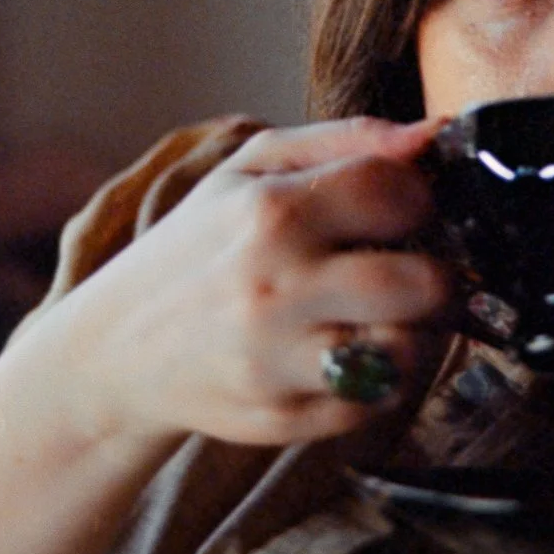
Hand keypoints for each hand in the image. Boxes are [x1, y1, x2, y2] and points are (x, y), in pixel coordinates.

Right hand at [0, 116, 454, 449]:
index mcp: (270, 210)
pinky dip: (374, 383)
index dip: (420, 202)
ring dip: (413, 334)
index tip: (405, 215)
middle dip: (437, 278)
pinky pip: (373, 403)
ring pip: (409, 352)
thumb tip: (432, 134)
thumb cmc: (198, 248)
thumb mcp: (250, 171)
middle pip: (425, 285)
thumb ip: (346, 140)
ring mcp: (277, 360)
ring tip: (383, 318)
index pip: (400, 194)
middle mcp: (275, 286)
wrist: (116, 350)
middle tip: (416, 274)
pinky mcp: (281, 418)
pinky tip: (344, 356)